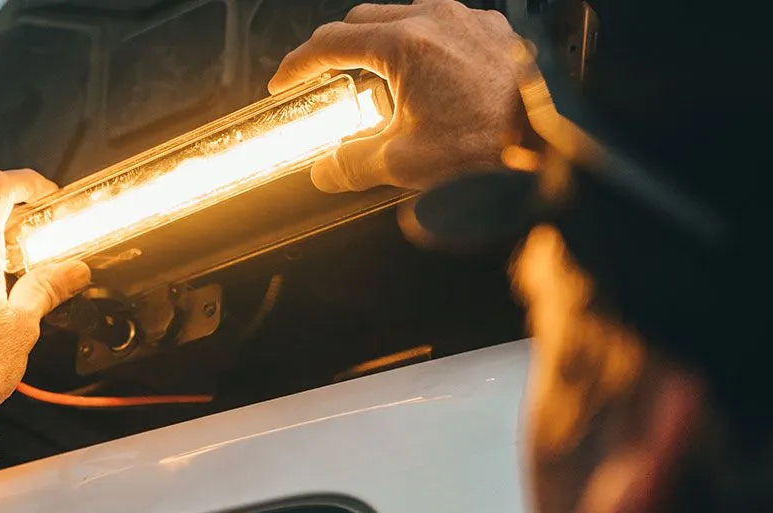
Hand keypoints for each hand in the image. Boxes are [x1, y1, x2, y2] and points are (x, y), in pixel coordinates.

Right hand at [268, 0, 522, 192]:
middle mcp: (436, 20)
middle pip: (363, 21)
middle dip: (334, 50)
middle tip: (320, 79)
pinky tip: (422, 82)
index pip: (331, 44)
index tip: (283, 82)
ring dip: (378, 46)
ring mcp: (467, 21)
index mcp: (405, 43)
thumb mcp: (404, 162)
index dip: (298, 65)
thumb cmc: (489, 147)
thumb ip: (351, 164)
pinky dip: (418, 48)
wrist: (551, 144)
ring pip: (404, 18)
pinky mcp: (493, 32)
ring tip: (373, 86)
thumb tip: (325, 171)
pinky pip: (442, 28)